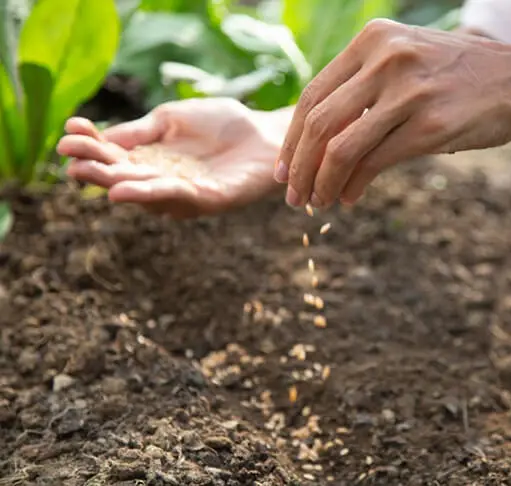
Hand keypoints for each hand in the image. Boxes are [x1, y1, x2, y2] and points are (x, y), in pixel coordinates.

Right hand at [57, 97, 291, 217]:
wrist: (266, 132)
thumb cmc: (222, 124)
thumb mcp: (171, 120)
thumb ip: (140, 131)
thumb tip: (100, 137)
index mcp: (150, 159)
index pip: (113, 155)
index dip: (90, 144)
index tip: (69, 130)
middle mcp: (162, 180)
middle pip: (123, 177)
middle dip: (95, 167)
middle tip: (69, 157)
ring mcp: (185, 193)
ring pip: (146, 192)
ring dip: (116, 183)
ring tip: (90, 175)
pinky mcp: (210, 200)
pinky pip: (178, 198)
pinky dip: (151, 194)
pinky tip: (126, 189)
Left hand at [275, 19, 510, 208]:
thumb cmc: (455, 78)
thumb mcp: (404, 60)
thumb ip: (362, 84)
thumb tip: (316, 135)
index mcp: (372, 40)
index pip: (313, 94)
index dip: (292, 138)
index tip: (284, 168)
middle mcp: (386, 60)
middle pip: (319, 122)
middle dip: (298, 166)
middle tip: (292, 195)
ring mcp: (408, 93)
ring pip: (341, 148)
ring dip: (321, 182)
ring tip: (317, 202)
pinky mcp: (429, 126)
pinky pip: (374, 163)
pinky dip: (353, 186)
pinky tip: (349, 198)